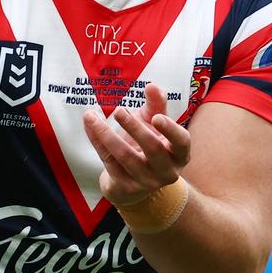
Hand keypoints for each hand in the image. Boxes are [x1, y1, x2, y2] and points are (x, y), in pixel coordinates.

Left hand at [82, 83, 190, 205]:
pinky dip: (97, 141)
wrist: (131, 182)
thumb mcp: (154, 125)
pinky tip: (89, 125)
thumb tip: (152, 86)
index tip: (156, 117)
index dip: (170, 130)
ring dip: (107, 134)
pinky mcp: (125, 186)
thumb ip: (155, 105)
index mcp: (179, 154)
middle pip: (152, 149)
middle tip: (119, 110)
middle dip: (134, 128)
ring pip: (125, 156)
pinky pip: (108, 161)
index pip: (181, 142)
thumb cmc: (147, 145)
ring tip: (92, 115)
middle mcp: (166, 171)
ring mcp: (145, 181)